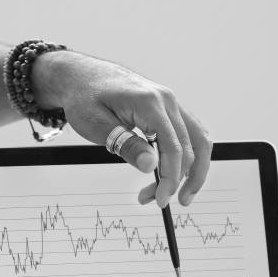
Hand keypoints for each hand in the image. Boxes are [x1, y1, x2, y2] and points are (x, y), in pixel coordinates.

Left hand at [31, 51, 212, 206]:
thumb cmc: (84, 97)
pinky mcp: (167, 108)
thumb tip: (151, 165)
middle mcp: (167, 100)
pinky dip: (187, 155)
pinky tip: (178, 172)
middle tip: (157, 200)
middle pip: (189, 147)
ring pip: (197, 140)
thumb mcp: (97, 124)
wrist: (81, 76)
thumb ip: (125, 144)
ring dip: (192, 170)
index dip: (170, 178)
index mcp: (150, 102)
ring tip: (181, 194)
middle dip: (176, 179)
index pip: (173, 147)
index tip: (161, 198)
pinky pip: (188, 133)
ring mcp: (170, 102)